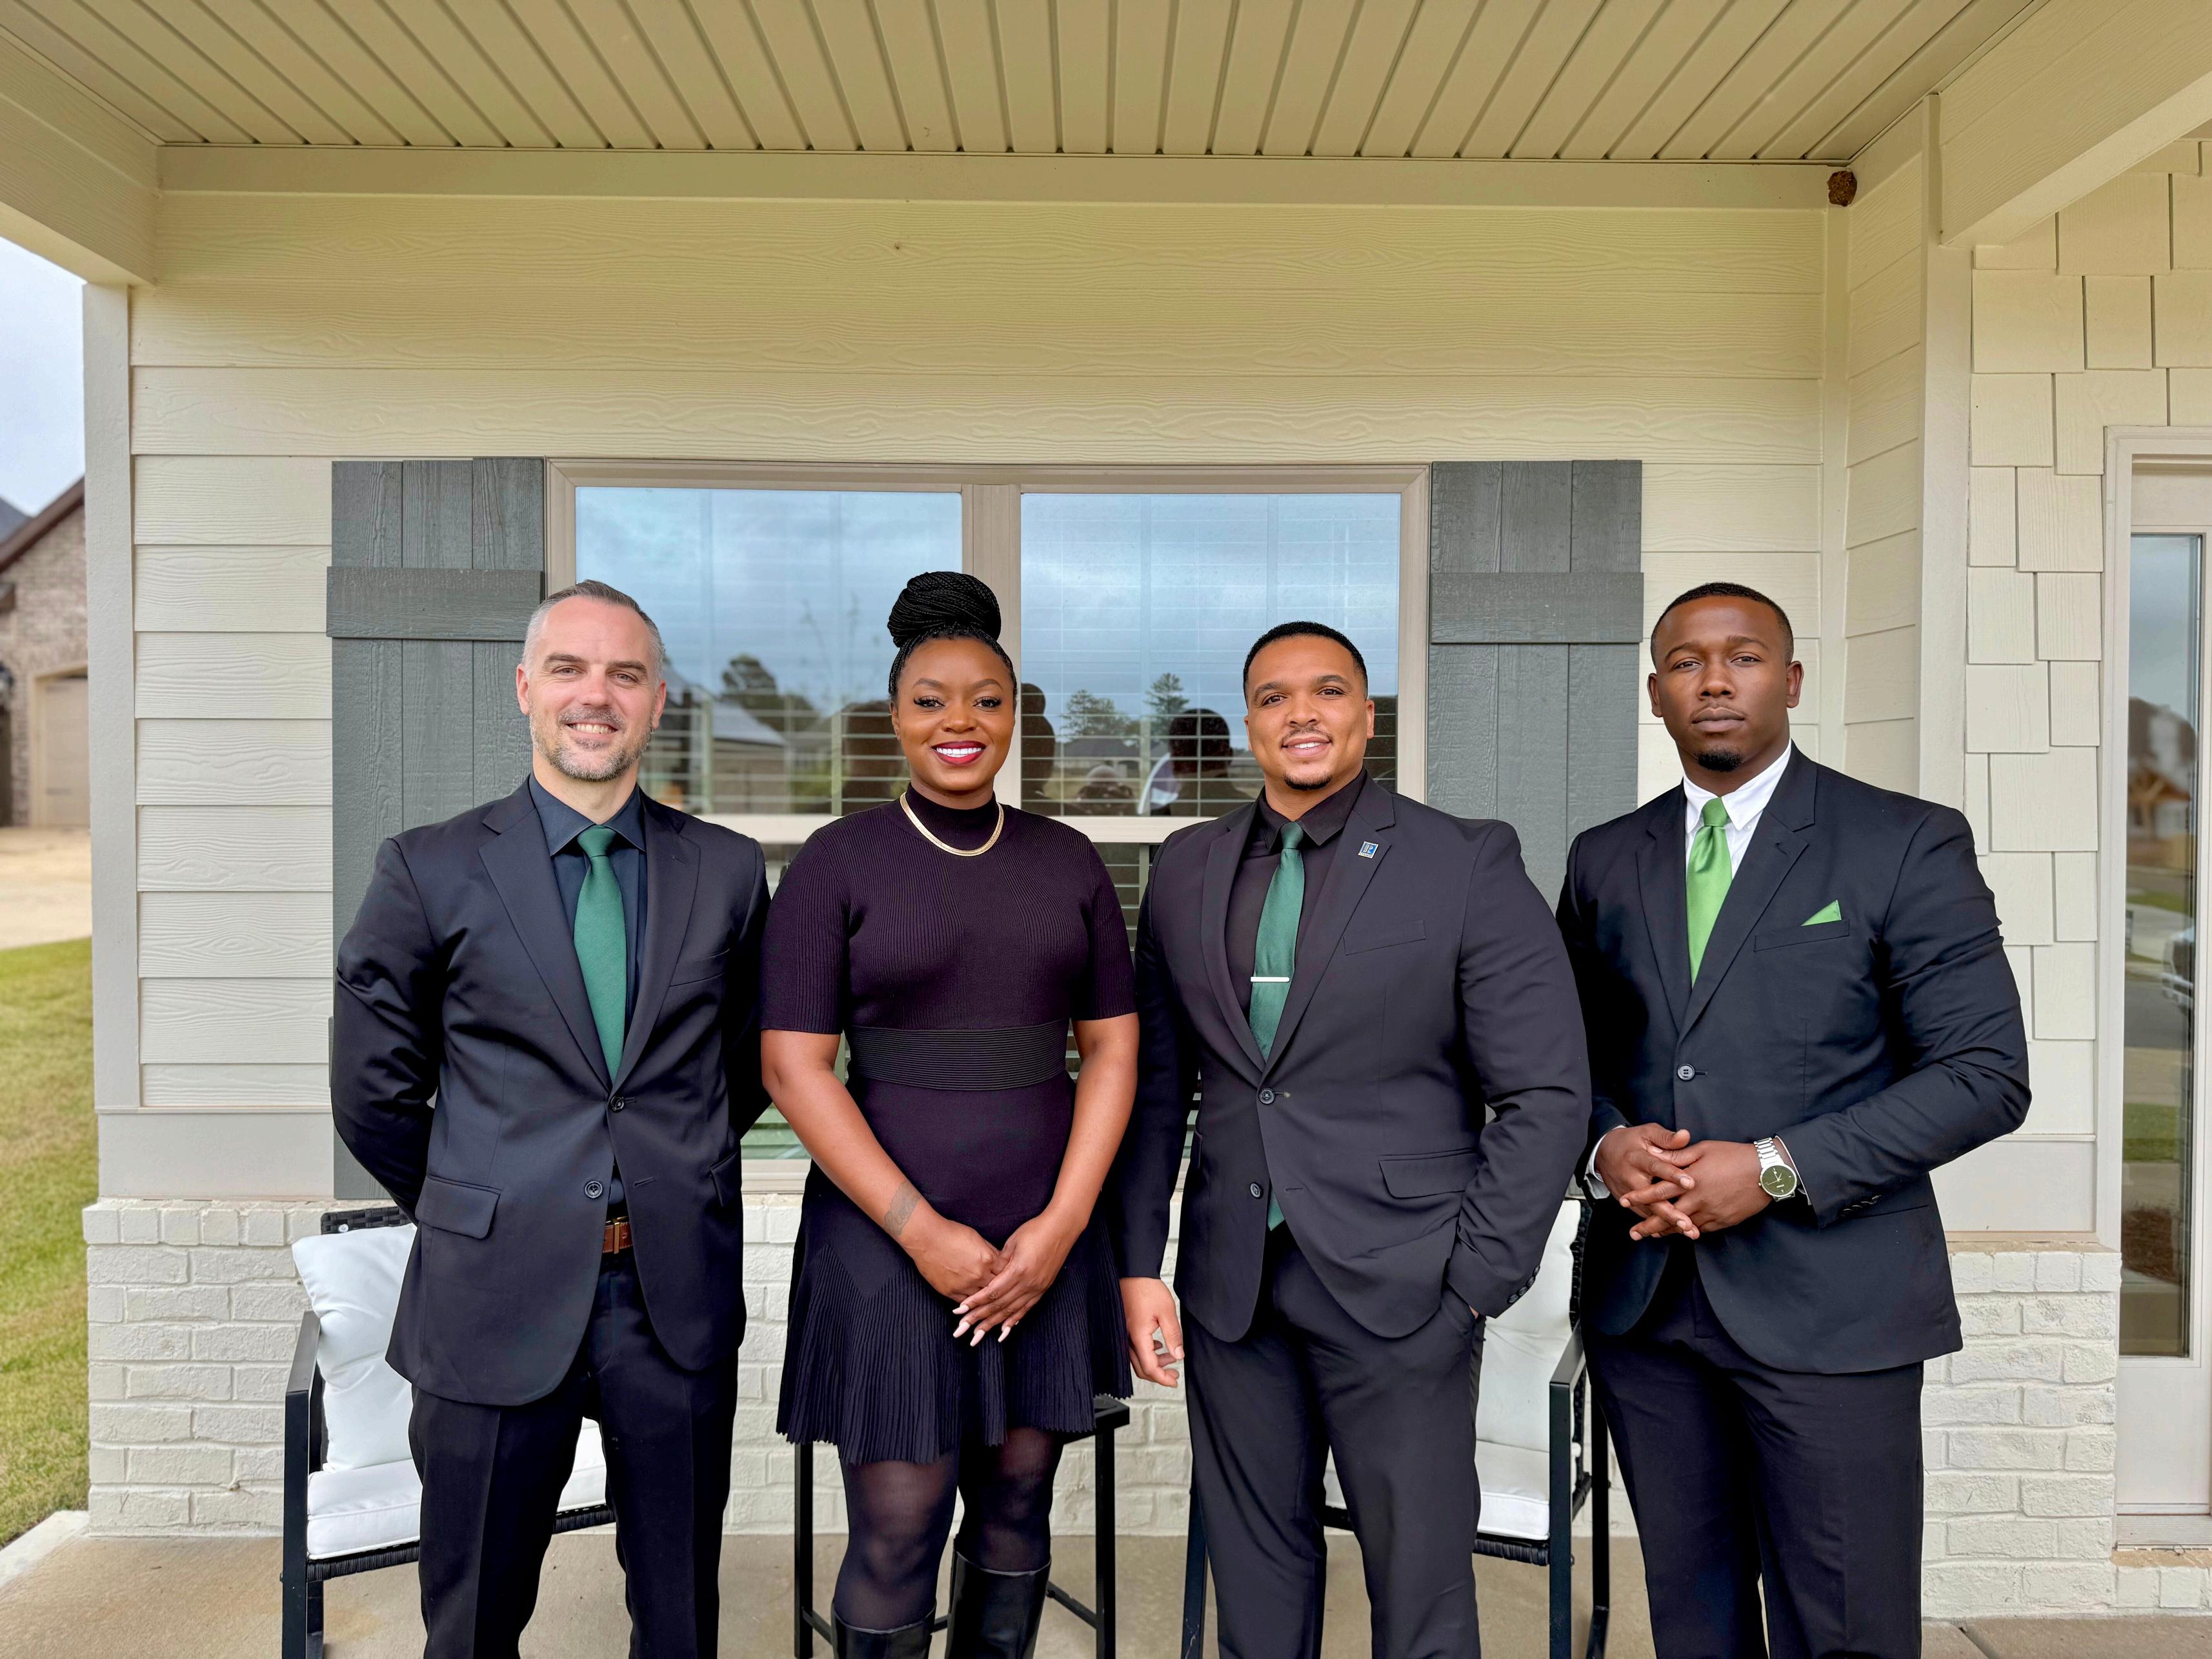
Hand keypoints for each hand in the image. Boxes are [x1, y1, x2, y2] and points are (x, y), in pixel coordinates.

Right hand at [903, 1211, 1003, 1305]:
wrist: (926, 1238)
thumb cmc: (951, 1233)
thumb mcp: (977, 1237)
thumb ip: (990, 1251)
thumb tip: (1000, 1259)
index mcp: (987, 1259)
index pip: (1006, 1272)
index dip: (1010, 1275)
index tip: (1012, 1277)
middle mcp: (978, 1275)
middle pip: (997, 1288)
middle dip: (1001, 1289)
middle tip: (1006, 1293)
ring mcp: (964, 1285)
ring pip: (982, 1299)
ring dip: (986, 1299)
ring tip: (992, 1303)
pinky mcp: (950, 1292)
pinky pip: (965, 1303)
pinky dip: (971, 1303)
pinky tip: (975, 1304)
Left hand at [954, 1208, 1081, 1343]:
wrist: (1061, 1229)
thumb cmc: (1035, 1231)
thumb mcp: (1013, 1243)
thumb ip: (1000, 1261)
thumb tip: (987, 1275)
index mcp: (1018, 1270)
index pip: (992, 1292)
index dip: (975, 1302)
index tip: (960, 1311)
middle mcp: (1028, 1283)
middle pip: (999, 1305)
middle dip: (979, 1317)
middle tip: (963, 1328)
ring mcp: (1037, 1288)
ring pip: (1011, 1311)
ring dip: (994, 1323)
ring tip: (979, 1335)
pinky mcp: (1042, 1289)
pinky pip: (1026, 1309)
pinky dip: (1014, 1320)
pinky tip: (1004, 1330)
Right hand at [1121, 1277, 1184, 1387]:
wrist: (1133, 1271)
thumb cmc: (1147, 1288)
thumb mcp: (1167, 1312)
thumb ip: (1173, 1336)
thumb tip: (1178, 1355)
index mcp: (1137, 1336)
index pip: (1149, 1367)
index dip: (1162, 1378)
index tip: (1174, 1380)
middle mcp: (1126, 1337)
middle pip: (1140, 1367)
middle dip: (1158, 1374)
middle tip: (1173, 1374)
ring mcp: (1123, 1332)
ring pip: (1136, 1358)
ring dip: (1153, 1362)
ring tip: (1170, 1357)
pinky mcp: (1123, 1327)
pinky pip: (1132, 1348)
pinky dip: (1146, 1352)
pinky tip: (1157, 1345)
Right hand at [1594, 1123, 1700, 1239]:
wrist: (1604, 1153)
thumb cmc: (1631, 1142)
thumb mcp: (1646, 1133)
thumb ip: (1666, 1137)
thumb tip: (1686, 1135)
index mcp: (1637, 1158)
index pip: (1656, 1167)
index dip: (1673, 1175)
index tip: (1690, 1183)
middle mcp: (1631, 1178)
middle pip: (1651, 1197)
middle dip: (1670, 1212)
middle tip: (1688, 1223)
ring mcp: (1628, 1193)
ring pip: (1650, 1210)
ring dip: (1669, 1223)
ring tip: (1689, 1232)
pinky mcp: (1628, 1203)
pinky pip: (1645, 1215)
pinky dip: (1660, 1225)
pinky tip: (1678, 1232)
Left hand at [1637, 1140, 1771, 1238]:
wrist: (1767, 1172)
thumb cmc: (1735, 1156)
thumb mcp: (1704, 1150)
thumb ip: (1680, 1156)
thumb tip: (1659, 1156)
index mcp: (1691, 1180)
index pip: (1659, 1191)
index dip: (1640, 1198)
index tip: (1623, 1202)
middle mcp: (1698, 1199)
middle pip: (1667, 1216)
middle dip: (1648, 1226)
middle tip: (1633, 1234)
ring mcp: (1712, 1213)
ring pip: (1684, 1226)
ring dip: (1667, 1232)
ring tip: (1652, 1235)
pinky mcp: (1724, 1221)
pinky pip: (1702, 1229)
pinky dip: (1689, 1231)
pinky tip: (1681, 1232)